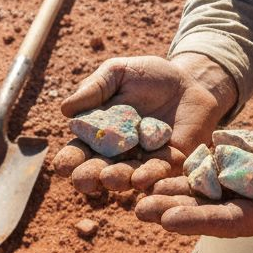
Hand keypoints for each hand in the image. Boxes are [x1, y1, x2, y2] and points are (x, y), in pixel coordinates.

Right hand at [53, 54, 235, 193]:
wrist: (190, 82)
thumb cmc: (148, 76)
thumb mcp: (118, 72)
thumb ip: (94, 88)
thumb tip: (65, 108)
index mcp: (98, 135)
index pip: (79, 152)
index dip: (69, 160)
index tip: (62, 165)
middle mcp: (118, 154)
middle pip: (99, 171)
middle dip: (89, 177)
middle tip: (82, 180)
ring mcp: (144, 161)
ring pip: (127, 176)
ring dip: (117, 180)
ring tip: (109, 179)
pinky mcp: (171, 163)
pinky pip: (160, 173)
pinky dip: (150, 177)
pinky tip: (141, 180)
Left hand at [134, 116, 252, 237]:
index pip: (226, 221)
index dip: (197, 220)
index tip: (168, 219)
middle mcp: (246, 205)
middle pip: (203, 210)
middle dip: (171, 210)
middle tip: (138, 209)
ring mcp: (236, 187)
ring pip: (197, 192)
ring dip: (168, 192)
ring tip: (136, 191)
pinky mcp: (229, 168)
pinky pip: (201, 170)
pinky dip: (178, 171)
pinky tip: (153, 168)